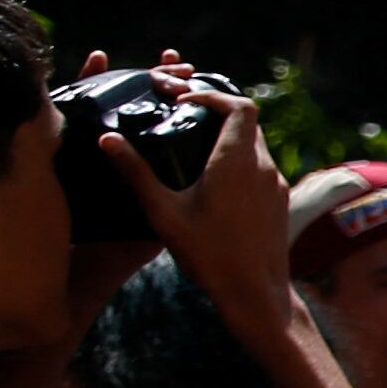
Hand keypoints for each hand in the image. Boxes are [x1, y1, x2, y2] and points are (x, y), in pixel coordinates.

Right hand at [107, 72, 299, 322]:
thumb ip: (136, 172)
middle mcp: (264, 168)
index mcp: (238, 162)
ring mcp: (276, 185)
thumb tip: (107, 138)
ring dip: (228, 135)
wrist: (255, 294)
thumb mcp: (163, 212)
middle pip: (248, 120)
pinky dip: (239, 158)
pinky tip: (212, 174)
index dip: (213, 94)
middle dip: (217, 109)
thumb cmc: (208, 255)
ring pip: (256, 144)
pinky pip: (261, 167)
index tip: (183, 98)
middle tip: (184, 111)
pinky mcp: (279, 201)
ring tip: (193, 140)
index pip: (240, 106)